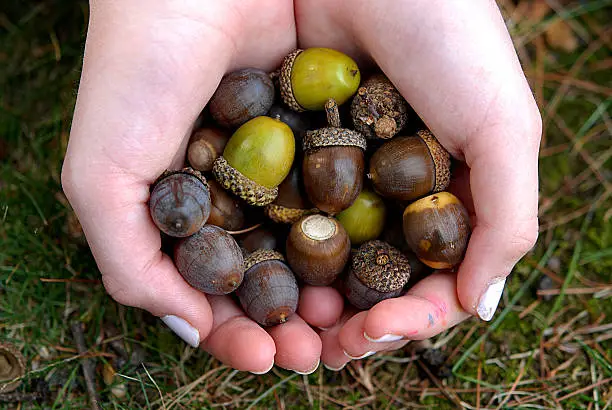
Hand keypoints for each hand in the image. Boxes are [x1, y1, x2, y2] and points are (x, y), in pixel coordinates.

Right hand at [62, 0, 328, 373]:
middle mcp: (238, 195)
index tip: (261, 359)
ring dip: (329, 294)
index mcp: (188, 212)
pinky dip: (357, 239)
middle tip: (312, 356)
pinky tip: (370, 269)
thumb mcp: (104, 174)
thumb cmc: (136, 72)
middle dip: (289, 323)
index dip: (234, 330)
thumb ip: (129, 259)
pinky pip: (346, 199)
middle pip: (269, 276)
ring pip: (311, 248)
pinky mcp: (326, 135)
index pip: (214, 289)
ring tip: (343, 328)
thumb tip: (187, 326)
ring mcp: (285, 168)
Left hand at [294, 0, 540, 368]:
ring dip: (311, 305)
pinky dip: (275, 255)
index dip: (410, 318)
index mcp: (446, 196)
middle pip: (374, 279)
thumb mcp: (503, 124)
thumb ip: (507, 218)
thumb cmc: (449, 35)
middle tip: (327, 348)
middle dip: (354, 323)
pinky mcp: (293, 155)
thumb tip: (481, 306)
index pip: (432, 279)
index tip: (378, 333)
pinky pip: (281, 216)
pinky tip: (264, 278)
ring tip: (292, 333)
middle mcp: (393, 194)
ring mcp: (341, 178)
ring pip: (326, 261)